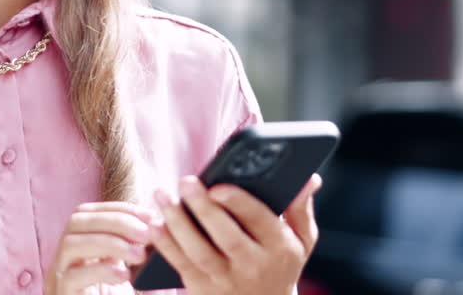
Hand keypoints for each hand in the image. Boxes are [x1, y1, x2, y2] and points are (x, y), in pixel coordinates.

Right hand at [44, 201, 156, 294]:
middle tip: (146, 233)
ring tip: (139, 255)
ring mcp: (58, 278)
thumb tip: (161, 226)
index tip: (149, 215)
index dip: (119, 209)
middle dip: (115, 221)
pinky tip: (123, 274)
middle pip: (77, 220)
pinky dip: (100, 270)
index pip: (89, 212)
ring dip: (109, 242)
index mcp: (78, 248)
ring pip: (71, 243)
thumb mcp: (125, 274)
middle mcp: (63, 259)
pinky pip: (73, 277)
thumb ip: (135, 251)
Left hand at [149, 174, 321, 294]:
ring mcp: (226, 280)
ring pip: (199, 252)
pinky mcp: (202, 288)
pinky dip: (165, 244)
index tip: (219, 185)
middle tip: (186, 181)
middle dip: (204, 209)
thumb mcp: (301, 239)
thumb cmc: (280, 263)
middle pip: (227, 237)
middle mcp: (254, 266)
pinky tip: (154, 222)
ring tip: (163, 195)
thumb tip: (308, 177)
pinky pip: (181, 264)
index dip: (239, 204)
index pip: (260, 221)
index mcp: (280, 247)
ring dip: (177, 223)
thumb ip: (300, 208)